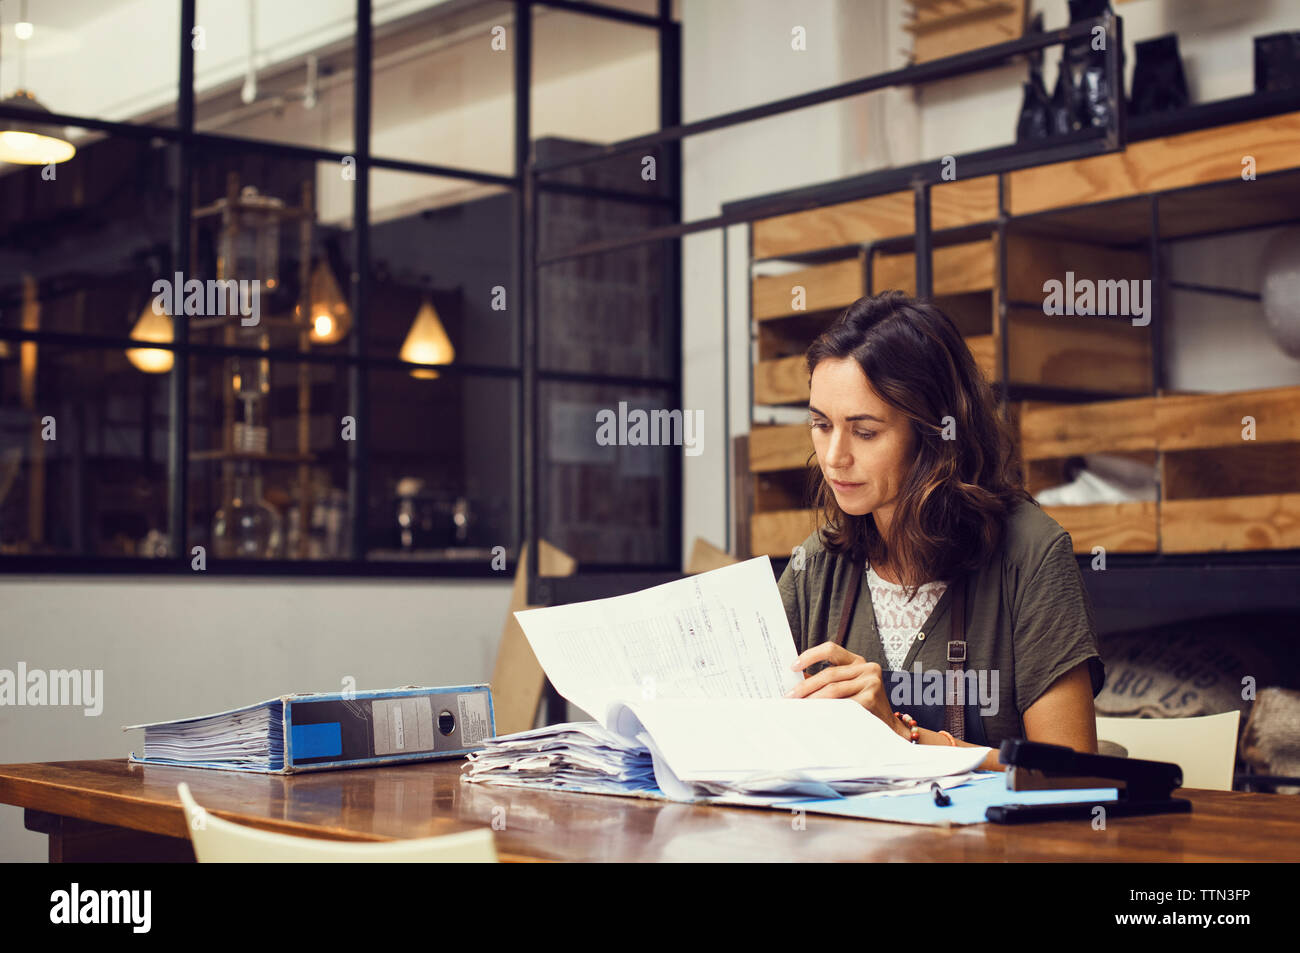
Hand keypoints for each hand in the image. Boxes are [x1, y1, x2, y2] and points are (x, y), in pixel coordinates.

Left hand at [787, 642, 908, 739]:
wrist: (889, 727)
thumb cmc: (864, 707)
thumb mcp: (847, 687)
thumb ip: (826, 681)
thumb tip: (796, 682)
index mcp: (858, 662)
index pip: (831, 649)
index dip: (810, 655)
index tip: (793, 666)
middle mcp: (867, 668)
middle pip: (828, 673)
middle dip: (805, 686)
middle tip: (789, 695)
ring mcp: (871, 682)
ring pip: (833, 689)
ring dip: (812, 698)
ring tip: (798, 705)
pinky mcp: (871, 698)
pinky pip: (842, 703)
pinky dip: (826, 708)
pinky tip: (815, 714)